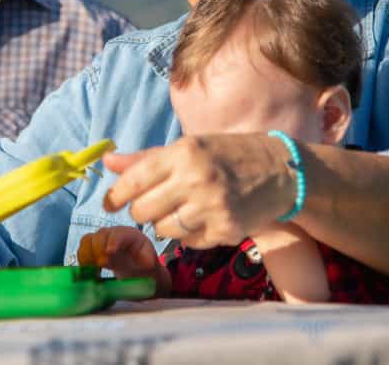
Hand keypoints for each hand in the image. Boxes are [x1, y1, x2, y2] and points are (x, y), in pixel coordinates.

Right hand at [78, 226, 168, 295]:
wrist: (139, 271)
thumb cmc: (146, 267)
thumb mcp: (150, 264)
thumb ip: (147, 262)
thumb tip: (145, 263)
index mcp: (131, 235)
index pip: (120, 233)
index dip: (113, 241)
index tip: (109, 253)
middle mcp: (114, 233)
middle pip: (100, 235)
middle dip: (98, 250)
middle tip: (101, 266)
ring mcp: (102, 240)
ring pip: (88, 240)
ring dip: (87, 255)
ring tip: (93, 270)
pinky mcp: (93, 248)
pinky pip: (83, 249)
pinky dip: (82, 259)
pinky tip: (88, 271)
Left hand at [102, 133, 294, 248]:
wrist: (281, 170)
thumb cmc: (228, 155)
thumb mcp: (190, 147)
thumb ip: (146, 159)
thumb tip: (107, 161)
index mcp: (184, 152)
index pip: (134, 179)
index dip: (116, 195)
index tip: (110, 203)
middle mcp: (196, 179)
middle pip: (143, 210)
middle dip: (141, 211)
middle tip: (153, 205)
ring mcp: (212, 207)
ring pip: (163, 229)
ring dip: (165, 224)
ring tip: (181, 210)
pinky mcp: (226, 229)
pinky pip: (189, 242)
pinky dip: (189, 234)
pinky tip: (203, 218)